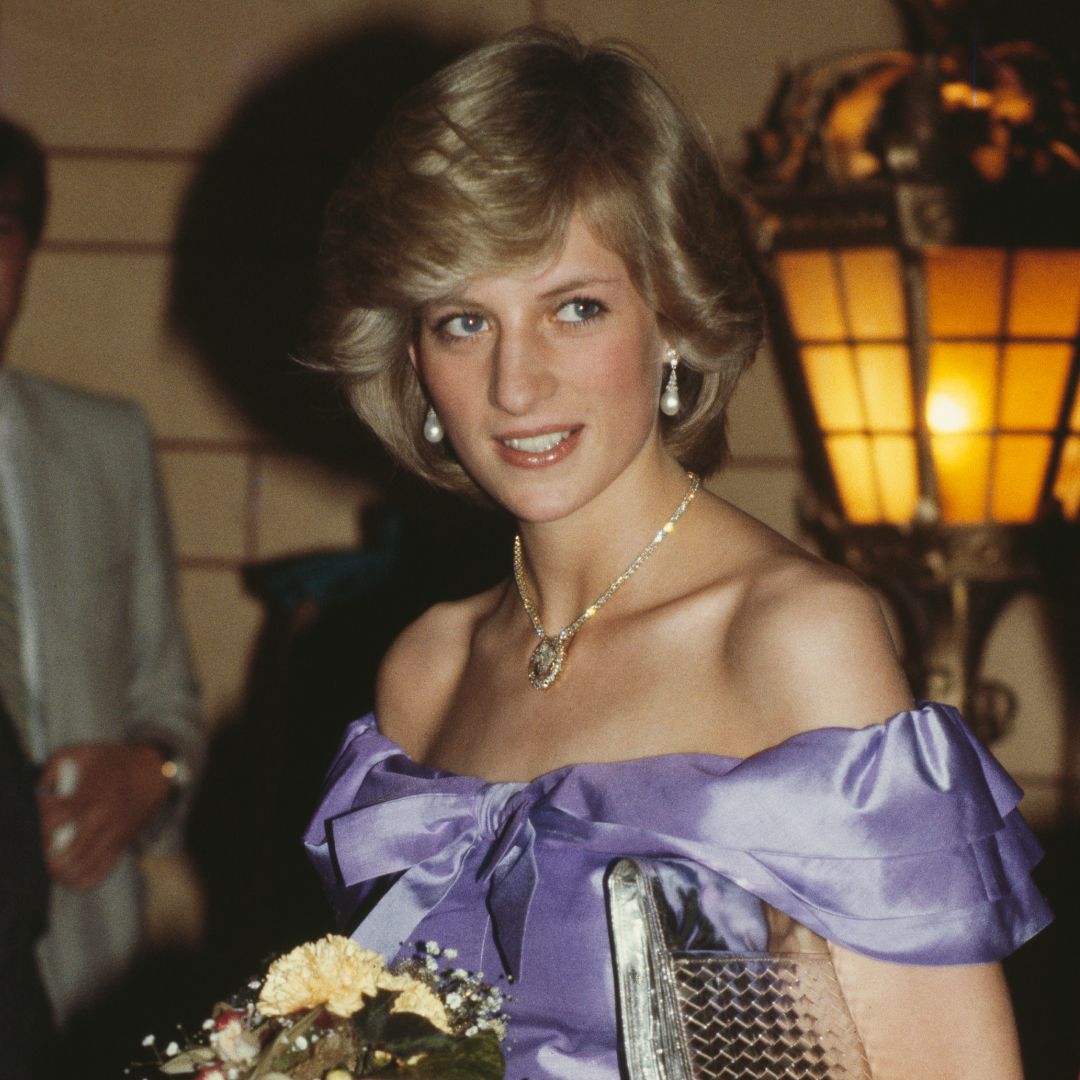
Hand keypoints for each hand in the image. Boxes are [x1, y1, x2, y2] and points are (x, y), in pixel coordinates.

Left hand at [37, 742, 170, 889]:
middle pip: (67, 850)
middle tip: (41, 849)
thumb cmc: (114, 761)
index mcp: (88, 794)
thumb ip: (55, 766)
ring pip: (83, 865)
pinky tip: (71, 878)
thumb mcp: (83, 752)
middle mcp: (101, 817)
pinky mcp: (122, 842)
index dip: (37, 824)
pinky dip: (84, 879)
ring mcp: (113, 832)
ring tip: (52, 866)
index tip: (36, 820)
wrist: (154, 771)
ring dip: (62, 871)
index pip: (51, 819)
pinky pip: (102, 870)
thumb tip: (38, 789)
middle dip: (47, 855)